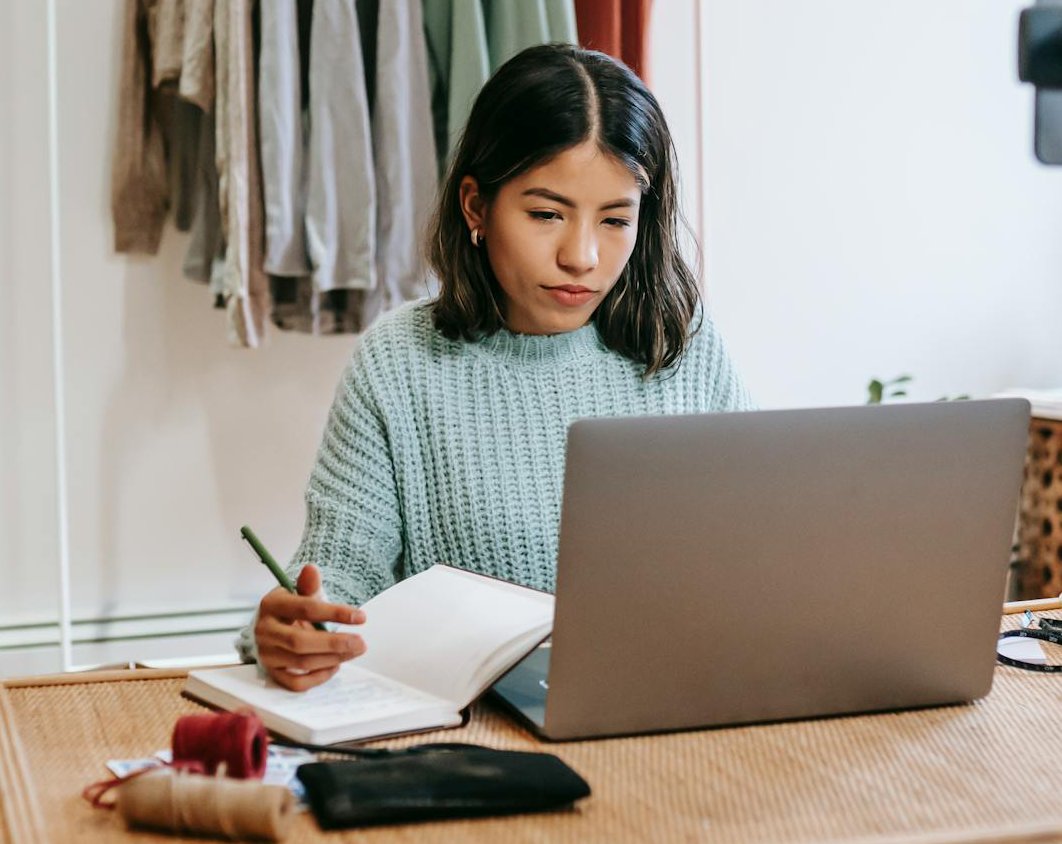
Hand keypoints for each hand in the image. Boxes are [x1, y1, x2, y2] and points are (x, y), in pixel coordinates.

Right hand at [255, 564, 365, 690]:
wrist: (273, 625)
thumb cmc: (292, 608)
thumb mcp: (299, 592)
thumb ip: (308, 585)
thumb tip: (311, 569)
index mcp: (272, 605)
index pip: (306, 609)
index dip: (336, 613)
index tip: (361, 617)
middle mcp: (264, 630)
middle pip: (300, 641)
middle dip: (335, 643)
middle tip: (361, 642)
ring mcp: (266, 654)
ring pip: (300, 662)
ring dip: (332, 659)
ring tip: (354, 651)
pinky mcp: (271, 672)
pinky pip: (296, 682)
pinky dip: (318, 677)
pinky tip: (336, 666)